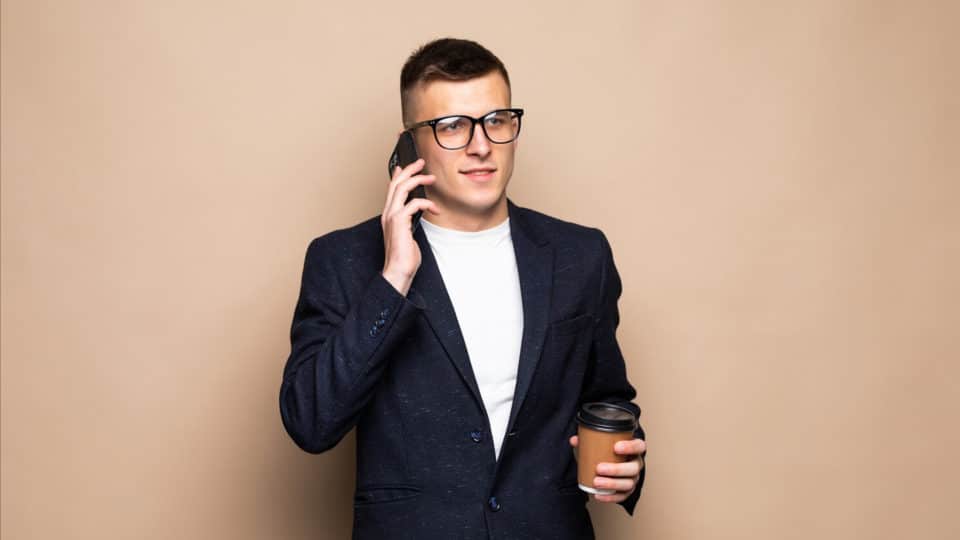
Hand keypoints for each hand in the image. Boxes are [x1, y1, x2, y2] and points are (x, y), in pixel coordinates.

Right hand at [381, 157, 438, 295]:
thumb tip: (416, 213)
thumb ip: (409, 221)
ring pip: (402, 188)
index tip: (404, 167)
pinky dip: (427, 203)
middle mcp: (388, 213)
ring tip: (431, 178)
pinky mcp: (399, 222)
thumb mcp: (408, 234)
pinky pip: (414, 204)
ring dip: (417, 179)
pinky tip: (436, 209)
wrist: (398, 271)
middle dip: (409, 170)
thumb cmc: (404, 257)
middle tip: (421, 163)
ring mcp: (392, 217)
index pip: (391, 189)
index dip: (398, 175)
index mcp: (389, 215)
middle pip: (396, 183)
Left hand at [569, 435, 645, 502]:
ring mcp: (633, 479)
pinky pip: (622, 496)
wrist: (608, 465)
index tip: (616, 447)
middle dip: (616, 469)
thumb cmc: (607, 452)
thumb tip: (574, 440)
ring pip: (628, 484)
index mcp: (634, 450)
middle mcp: (636, 464)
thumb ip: (587, 440)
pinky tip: (598, 495)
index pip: (639, 446)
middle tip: (599, 468)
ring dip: (612, 484)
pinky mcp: (627, 491)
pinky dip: (610, 497)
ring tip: (596, 482)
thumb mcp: (598, 444)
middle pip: (633, 468)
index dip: (630, 447)